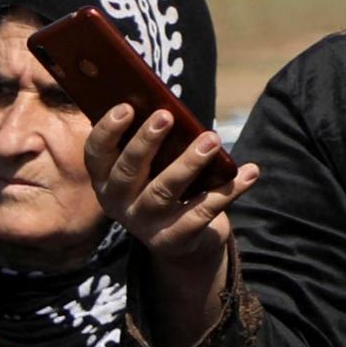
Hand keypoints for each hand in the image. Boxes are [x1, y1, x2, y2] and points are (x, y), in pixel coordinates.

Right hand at [84, 103, 255, 346]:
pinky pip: (203, 211)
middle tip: (166, 115)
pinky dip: (229, 190)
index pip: (96, 155)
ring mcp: (146, 224)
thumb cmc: (165, 186)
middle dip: (145, 143)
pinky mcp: (175, 238)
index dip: (107, 131)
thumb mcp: (151, 168)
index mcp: (107, 180)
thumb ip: (152, 142)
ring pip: (163, 191)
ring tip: (212, 139)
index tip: (127, 107)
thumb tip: (169, 105)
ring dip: (188, 164)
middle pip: (127, 172)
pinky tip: (250, 171)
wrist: (180, 240)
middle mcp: (120, 204)